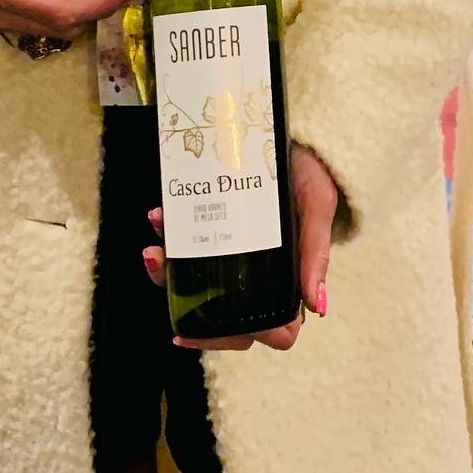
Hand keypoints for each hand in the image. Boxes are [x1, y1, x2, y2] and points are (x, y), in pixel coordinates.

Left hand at [142, 144, 338, 352]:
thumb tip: (318, 307)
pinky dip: (169, 236)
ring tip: (153, 251)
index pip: (271, 331)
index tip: (201, 331)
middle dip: (188, 311)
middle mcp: (258, 277)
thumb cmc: (310, 173)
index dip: (233, 338)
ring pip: (194, 287)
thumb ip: (317, 252)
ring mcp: (232, 255)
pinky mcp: (214, 229)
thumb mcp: (317, 205)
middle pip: (223, 318)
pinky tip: (160, 217)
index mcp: (288, 281)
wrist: (291, 134)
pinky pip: (186, 246)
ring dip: (166, 275)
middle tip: (167, 285)